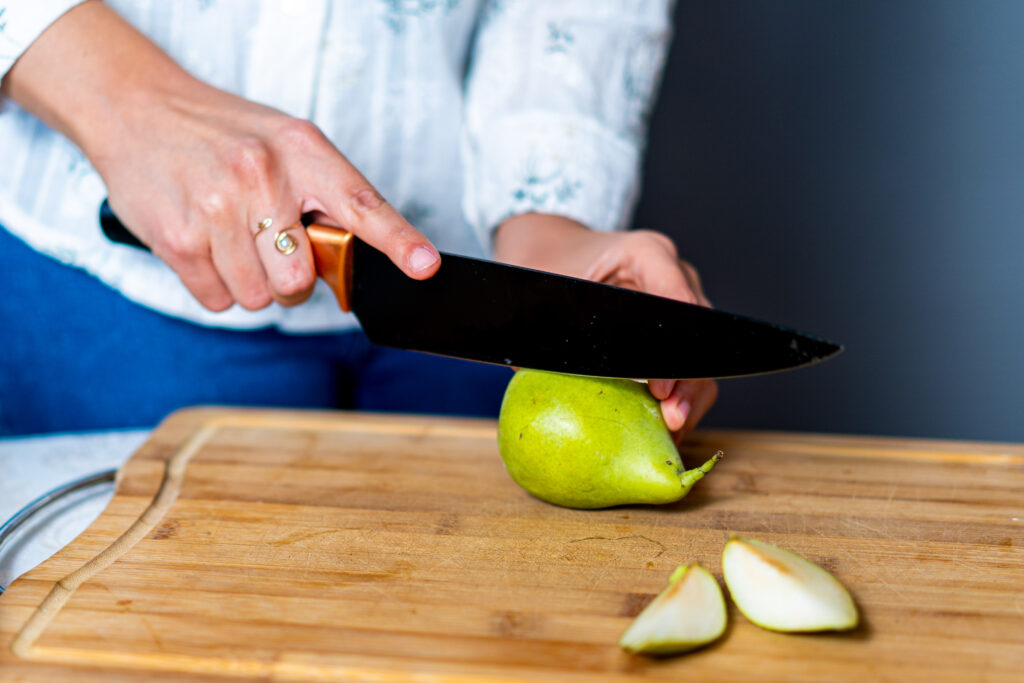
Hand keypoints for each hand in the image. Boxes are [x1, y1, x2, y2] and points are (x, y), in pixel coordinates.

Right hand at [2, 1, 439, 311]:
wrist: (137, 109)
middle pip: (300, 281)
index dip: (398, 241)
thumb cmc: (222, 133)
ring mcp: (216, 209)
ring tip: (232, 237)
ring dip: (250, 281)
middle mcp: (261, 177)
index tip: (424, 265)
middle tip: (272, 246)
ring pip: (259, 299)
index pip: (361, 204)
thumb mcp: (285, 143)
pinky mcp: (177, 239)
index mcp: (301, 151)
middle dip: (291, 280)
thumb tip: (353, 260)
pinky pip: (218, 301)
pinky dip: (216, 284)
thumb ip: (324, 195)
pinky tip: (205, 244)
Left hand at [495, 213, 717, 440]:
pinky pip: (689, 361)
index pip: (675, 301)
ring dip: (690, 394)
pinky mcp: (675, 325)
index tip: (659, 388)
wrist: (554, 253)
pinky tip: (663, 423)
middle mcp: (672, 273)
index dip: (670, 350)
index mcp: (645, 254)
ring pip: (701, 352)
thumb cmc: (548, 266)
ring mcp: (680, 299)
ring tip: (671, 428)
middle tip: (670, 418)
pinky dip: (681, 393)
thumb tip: (526, 372)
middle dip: (687, 381)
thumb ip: (540, 322)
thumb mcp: (539, 288)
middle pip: (698, 333)